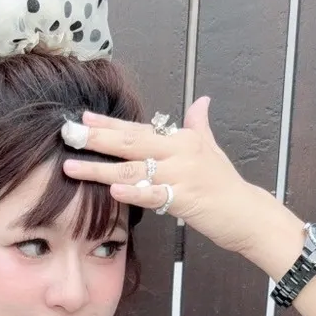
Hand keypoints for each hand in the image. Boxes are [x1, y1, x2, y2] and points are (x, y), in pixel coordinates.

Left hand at [60, 96, 264, 254]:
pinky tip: (112, 189)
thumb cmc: (225, 185)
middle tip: (68, 134)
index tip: (83, 118)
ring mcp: (182, 175)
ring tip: (72, 166)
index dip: (109, 123)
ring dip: (100, 167)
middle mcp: (180, 152)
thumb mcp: (211, 149)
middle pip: (131, 142)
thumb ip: (199, 125)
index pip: (139, 128)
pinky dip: (133, 192)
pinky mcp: (185, 199)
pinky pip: (154, 194)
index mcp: (182, 139)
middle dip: (96, 138)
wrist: (248, 214)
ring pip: (134, 169)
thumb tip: (201, 101)